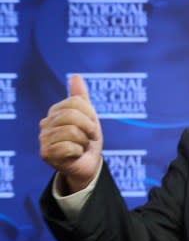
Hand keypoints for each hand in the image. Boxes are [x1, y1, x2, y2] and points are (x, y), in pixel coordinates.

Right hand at [39, 74, 102, 192]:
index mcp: (56, 111)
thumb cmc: (88, 140)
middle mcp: (46, 123)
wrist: (88, 165)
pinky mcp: (46, 154)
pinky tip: (75, 155)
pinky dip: (78, 151)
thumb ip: (81, 98)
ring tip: (81, 146)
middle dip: (89, 128)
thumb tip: (76, 76)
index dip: (90, 114)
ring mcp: (44, 139)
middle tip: (91, 137)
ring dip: (84, 142)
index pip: (76, 102)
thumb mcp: (89, 117)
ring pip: (72, 132)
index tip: (92, 126)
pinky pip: (69, 147)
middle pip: (73, 116)